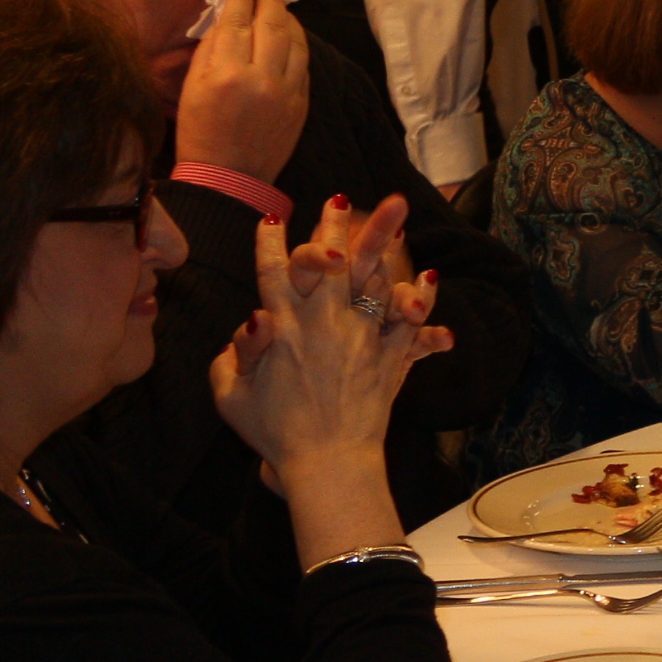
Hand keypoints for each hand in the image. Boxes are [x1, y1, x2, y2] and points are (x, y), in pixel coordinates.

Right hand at [172, 0, 308, 180]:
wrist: (229, 176)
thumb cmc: (199, 130)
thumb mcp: (192, 86)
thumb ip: (210, 48)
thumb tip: (226, 18)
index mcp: (226, 73)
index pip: (237, 20)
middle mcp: (261, 77)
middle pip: (272, 23)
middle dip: (267, 1)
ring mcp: (286, 90)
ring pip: (295, 40)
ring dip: (287, 18)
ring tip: (277, 9)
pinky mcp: (302, 102)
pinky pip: (304, 62)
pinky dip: (298, 43)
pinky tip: (290, 35)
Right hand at [210, 198, 450, 472]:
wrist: (328, 465)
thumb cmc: (275, 435)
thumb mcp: (231, 396)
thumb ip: (233, 355)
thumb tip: (252, 321)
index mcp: (280, 330)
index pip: (272, 273)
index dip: (270, 243)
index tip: (270, 217)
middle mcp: (323, 325)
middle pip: (329, 262)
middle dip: (333, 226)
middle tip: (341, 197)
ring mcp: (361, 338)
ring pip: (373, 279)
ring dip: (382, 242)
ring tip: (395, 210)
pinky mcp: (391, 357)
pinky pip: (410, 322)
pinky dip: (421, 299)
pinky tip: (430, 274)